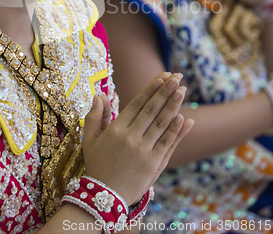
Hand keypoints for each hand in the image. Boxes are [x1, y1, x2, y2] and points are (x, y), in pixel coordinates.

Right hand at [83, 74, 193, 205]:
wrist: (104, 198)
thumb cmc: (96, 165)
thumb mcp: (89, 140)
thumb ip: (94, 117)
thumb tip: (99, 95)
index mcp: (115, 130)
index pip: (136, 104)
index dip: (150, 90)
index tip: (161, 77)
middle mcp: (131, 139)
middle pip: (151, 110)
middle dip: (165, 91)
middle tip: (177, 77)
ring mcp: (144, 152)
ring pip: (161, 124)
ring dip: (173, 106)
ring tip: (182, 90)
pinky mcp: (154, 165)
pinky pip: (167, 144)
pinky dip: (177, 131)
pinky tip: (185, 118)